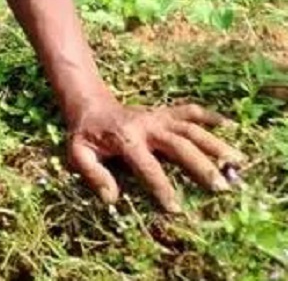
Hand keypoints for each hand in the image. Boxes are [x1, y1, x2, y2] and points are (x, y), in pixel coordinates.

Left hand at [66, 98, 245, 212]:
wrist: (90, 105)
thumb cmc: (86, 135)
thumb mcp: (78, 153)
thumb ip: (92, 173)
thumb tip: (111, 198)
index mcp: (126, 139)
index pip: (147, 166)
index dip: (161, 187)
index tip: (176, 208)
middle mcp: (147, 126)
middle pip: (178, 145)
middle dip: (200, 165)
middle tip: (220, 187)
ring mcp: (158, 117)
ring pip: (190, 128)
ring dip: (214, 144)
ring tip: (237, 161)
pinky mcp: (164, 112)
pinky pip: (188, 110)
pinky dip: (208, 115)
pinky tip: (228, 125)